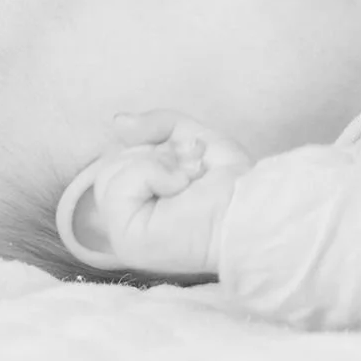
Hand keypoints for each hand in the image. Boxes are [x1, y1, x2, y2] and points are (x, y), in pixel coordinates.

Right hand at [56, 110, 252, 278]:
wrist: (252, 208)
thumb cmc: (230, 182)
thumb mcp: (189, 138)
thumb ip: (155, 126)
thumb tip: (117, 121)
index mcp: (137, 205)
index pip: (114, 158)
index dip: (151, 149)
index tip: (191, 159)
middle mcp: (126, 222)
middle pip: (109, 163)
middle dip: (156, 154)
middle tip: (191, 171)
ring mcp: (122, 235)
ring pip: (110, 171)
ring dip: (157, 164)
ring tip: (186, 180)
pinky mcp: (126, 239)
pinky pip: (120, 183)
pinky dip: (153, 173)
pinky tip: (179, 186)